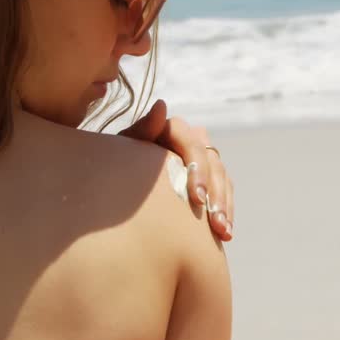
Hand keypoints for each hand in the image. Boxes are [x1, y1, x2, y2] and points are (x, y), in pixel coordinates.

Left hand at [117, 100, 233, 241]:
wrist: (117, 187)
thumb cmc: (115, 165)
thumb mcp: (123, 150)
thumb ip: (142, 130)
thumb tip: (161, 105)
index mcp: (172, 129)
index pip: (193, 143)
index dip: (198, 169)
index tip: (197, 198)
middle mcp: (192, 140)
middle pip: (213, 163)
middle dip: (216, 194)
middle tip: (215, 222)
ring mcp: (203, 160)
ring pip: (222, 178)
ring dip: (224, 205)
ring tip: (223, 232)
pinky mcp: (209, 179)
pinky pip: (224, 192)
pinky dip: (225, 211)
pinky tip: (224, 234)